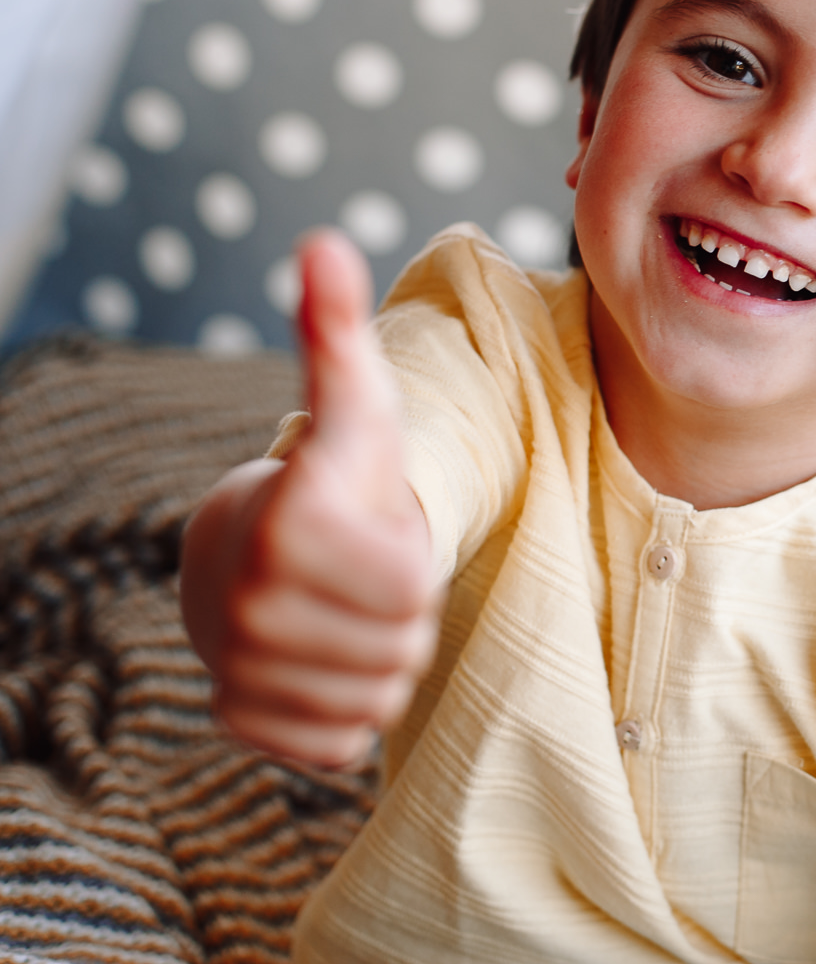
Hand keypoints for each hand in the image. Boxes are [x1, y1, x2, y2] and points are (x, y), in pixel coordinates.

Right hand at [181, 230, 437, 766]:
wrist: (238, 560)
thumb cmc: (328, 481)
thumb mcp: (353, 407)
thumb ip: (339, 330)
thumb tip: (324, 241)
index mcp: (287, 531)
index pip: (414, 585)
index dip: (410, 559)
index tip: (371, 530)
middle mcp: (252, 611)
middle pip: (404, 644)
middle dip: (400, 613)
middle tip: (362, 576)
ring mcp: (244, 675)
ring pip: (380, 693)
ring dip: (380, 658)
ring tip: (345, 612)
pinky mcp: (251, 726)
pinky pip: (346, 737)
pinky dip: (349, 706)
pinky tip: (322, 660)